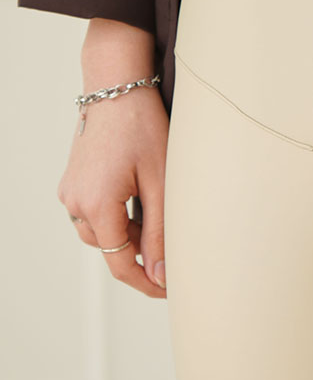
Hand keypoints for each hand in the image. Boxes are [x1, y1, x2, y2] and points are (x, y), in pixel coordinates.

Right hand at [58, 84, 168, 296]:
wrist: (117, 89)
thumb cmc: (143, 129)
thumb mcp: (161, 184)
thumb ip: (160, 233)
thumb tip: (160, 274)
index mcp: (97, 207)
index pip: (121, 263)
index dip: (146, 281)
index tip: (169, 289)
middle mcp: (76, 203)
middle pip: (110, 249)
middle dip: (141, 255)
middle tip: (174, 251)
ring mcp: (71, 192)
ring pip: (101, 233)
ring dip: (129, 235)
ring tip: (158, 218)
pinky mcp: (73, 182)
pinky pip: (94, 214)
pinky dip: (117, 216)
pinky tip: (139, 201)